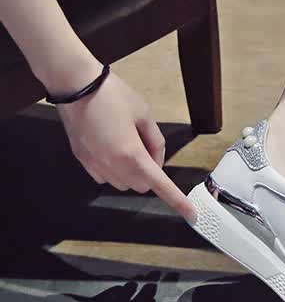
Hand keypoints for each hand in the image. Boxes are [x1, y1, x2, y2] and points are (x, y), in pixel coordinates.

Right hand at [55, 61, 195, 222]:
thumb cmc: (113, 96)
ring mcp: (94, 166)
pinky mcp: (82, 162)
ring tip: (127, 139)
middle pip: (142, 185)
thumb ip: (156, 141)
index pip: (159, 184)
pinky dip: (115, 168)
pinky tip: (112, 144)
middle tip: (147, 143)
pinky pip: (106, 176)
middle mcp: (111, 166)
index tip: (191, 214)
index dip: (177, 200)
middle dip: (150, 172)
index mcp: (131, 154)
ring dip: (133, 171)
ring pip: (123, 183)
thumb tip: (157, 161)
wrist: (76, 87)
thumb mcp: (144, 114)